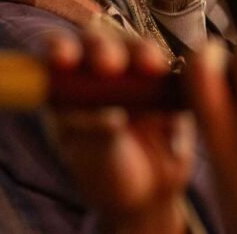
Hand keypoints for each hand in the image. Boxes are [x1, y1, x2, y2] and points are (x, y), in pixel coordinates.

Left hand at [47, 29, 192, 233]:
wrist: (148, 194)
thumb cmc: (106, 176)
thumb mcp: (94, 160)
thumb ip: (98, 135)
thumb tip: (111, 116)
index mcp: (68, 84)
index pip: (57, 53)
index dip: (58, 48)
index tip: (64, 59)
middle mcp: (100, 71)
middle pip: (98, 42)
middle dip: (102, 47)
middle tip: (109, 64)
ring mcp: (135, 74)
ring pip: (137, 48)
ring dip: (142, 52)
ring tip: (151, 67)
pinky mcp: (166, 84)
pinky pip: (173, 71)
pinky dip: (176, 71)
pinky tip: (178, 78)